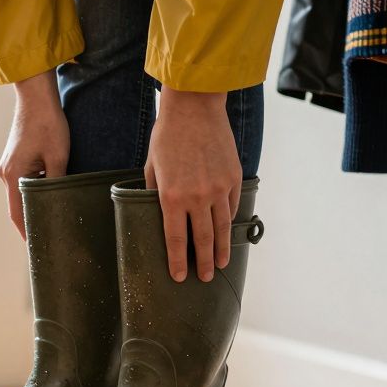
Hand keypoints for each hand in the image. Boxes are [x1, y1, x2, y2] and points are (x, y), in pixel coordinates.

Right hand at [0, 71, 68, 238]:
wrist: (35, 95)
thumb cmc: (47, 124)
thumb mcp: (58, 156)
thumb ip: (56, 183)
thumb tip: (60, 203)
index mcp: (13, 176)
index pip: (18, 215)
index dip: (26, 233)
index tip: (37, 248)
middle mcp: (6, 174)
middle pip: (17, 206)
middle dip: (31, 221)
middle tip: (47, 236)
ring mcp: (8, 165)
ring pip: (20, 194)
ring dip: (33, 205)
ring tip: (51, 218)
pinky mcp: (13, 158)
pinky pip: (22, 181)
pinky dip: (33, 191)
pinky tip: (48, 194)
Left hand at [144, 89, 241, 281]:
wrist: (195, 107)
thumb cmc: (167, 135)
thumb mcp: (153, 167)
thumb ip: (155, 193)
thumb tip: (157, 213)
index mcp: (171, 197)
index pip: (175, 239)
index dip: (177, 261)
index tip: (180, 277)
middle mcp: (197, 197)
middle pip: (202, 240)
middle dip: (202, 262)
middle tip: (204, 278)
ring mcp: (219, 188)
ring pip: (221, 228)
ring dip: (220, 249)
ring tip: (219, 264)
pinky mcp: (233, 178)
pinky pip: (231, 206)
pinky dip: (228, 222)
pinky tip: (225, 232)